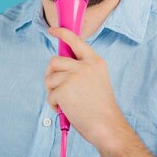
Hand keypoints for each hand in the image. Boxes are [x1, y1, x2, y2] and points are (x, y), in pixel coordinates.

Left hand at [45, 26, 124, 146]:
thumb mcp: (97, 80)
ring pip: (50, 78)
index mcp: (95, 61)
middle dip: (50, 74)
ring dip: (52, 92)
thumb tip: (59, 65)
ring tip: (64, 103)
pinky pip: (50, 94)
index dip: (62, 33)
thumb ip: (81, 69)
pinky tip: (66, 110)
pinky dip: (54, 104)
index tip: (53, 30)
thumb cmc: (100, 108)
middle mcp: (85, 65)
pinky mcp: (64, 89)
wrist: (107, 126)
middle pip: (54, 61)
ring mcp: (74, 76)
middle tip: (55, 87)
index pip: (76, 40)